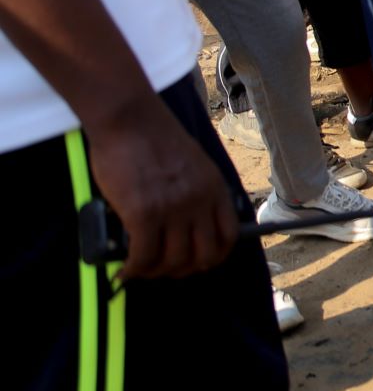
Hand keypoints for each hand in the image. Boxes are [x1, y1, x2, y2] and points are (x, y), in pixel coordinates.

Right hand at [86, 98, 238, 279]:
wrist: (130, 118)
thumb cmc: (153, 139)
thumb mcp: (193, 164)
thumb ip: (196, 191)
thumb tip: (184, 225)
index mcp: (215, 188)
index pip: (228, 236)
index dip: (212, 257)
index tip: (194, 263)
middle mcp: (200, 201)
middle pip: (203, 255)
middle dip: (183, 270)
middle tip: (162, 269)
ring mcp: (174, 208)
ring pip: (173, 261)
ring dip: (155, 272)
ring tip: (139, 268)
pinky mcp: (144, 213)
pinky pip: (143, 257)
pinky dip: (133, 270)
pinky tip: (124, 270)